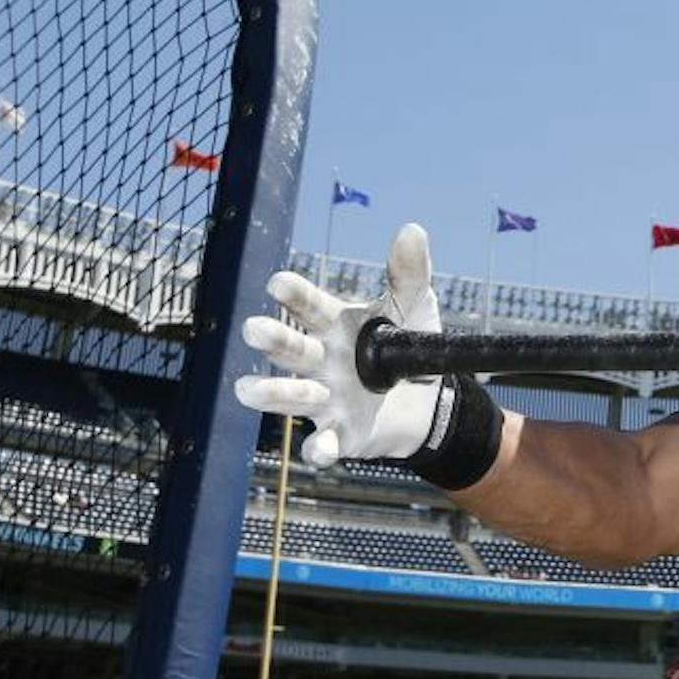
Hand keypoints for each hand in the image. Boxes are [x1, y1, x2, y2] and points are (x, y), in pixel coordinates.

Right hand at [234, 222, 443, 467]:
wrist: (431, 401)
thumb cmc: (409, 347)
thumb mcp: (414, 307)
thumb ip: (408, 274)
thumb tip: (412, 229)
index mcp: (332, 325)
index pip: (308, 306)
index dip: (294, 295)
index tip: (279, 283)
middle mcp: (319, 361)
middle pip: (290, 350)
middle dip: (272, 340)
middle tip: (253, 329)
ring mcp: (325, 399)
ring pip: (292, 396)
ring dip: (273, 394)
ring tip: (248, 389)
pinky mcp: (340, 435)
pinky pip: (323, 444)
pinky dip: (320, 448)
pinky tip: (320, 449)